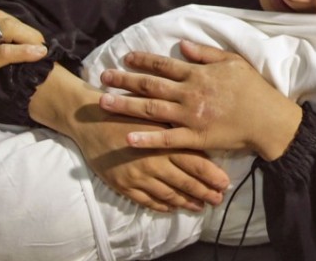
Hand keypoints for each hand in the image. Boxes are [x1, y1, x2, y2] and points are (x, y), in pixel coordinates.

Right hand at [0, 11, 47, 113]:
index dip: (15, 24)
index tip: (28, 34)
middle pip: (2, 19)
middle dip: (25, 29)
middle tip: (38, 41)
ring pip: (6, 30)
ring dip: (28, 37)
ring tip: (41, 47)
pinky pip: (4, 52)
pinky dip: (25, 51)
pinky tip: (38, 54)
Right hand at [68, 110, 229, 212]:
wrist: (90, 118)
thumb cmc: (126, 109)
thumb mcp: (155, 111)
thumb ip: (177, 124)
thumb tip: (201, 132)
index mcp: (165, 141)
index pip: (196, 163)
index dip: (213, 175)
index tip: (226, 183)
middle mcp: (154, 162)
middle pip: (186, 182)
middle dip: (205, 193)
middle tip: (218, 199)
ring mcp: (138, 176)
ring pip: (168, 194)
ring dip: (185, 202)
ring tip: (199, 206)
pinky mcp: (123, 184)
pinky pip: (146, 200)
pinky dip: (161, 205)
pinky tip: (171, 207)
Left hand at [99, 40, 302, 160]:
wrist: (268, 119)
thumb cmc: (253, 89)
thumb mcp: (232, 61)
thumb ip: (205, 53)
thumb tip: (182, 44)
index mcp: (197, 74)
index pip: (163, 65)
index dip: (142, 60)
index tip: (125, 58)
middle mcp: (189, 93)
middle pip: (150, 85)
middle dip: (124, 80)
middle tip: (103, 77)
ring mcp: (190, 116)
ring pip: (151, 109)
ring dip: (125, 105)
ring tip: (103, 102)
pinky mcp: (194, 137)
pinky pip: (166, 139)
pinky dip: (146, 138)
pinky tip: (127, 137)